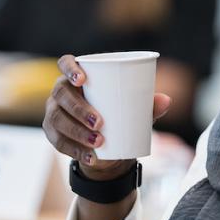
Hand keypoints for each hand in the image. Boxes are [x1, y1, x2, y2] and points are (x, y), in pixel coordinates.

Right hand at [42, 55, 171, 178]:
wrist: (107, 144)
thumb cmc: (118, 113)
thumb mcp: (134, 108)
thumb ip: (149, 104)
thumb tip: (167, 100)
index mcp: (78, 76)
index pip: (66, 62)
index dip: (70, 68)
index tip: (83, 80)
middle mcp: (61, 91)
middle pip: (62, 94)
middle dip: (78, 108)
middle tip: (99, 123)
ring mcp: (54, 112)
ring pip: (57, 119)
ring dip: (76, 132)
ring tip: (98, 142)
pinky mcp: (53, 133)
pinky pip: (58, 141)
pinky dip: (75, 150)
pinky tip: (90, 157)